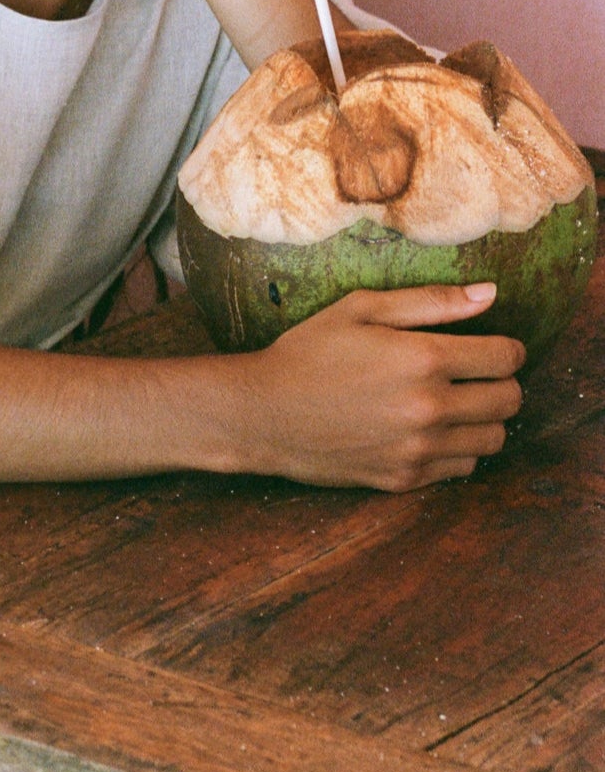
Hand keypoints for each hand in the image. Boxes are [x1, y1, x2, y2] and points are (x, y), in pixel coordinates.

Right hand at [235, 284, 524, 490]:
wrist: (262, 415)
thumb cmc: (308, 353)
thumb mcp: (361, 308)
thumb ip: (430, 301)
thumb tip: (490, 294)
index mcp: (423, 358)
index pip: (507, 357)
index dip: (508, 348)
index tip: (491, 346)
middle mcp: (429, 407)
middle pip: (510, 399)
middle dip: (502, 382)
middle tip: (476, 374)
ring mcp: (418, 448)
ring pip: (494, 438)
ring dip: (486, 419)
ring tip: (457, 403)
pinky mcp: (405, 477)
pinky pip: (464, 467)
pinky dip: (459, 448)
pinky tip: (432, 430)